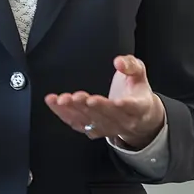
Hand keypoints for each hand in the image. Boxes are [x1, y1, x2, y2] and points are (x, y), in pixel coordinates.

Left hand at [44, 55, 164, 147]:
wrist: (139, 118)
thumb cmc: (137, 92)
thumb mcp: (139, 73)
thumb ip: (131, 64)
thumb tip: (118, 62)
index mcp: (139, 107)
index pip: (132, 107)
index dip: (123, 105)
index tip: (112, 100)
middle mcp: (124, 121)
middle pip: (107, 116)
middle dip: (91, 107)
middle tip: (78, 96)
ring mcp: (108, 128)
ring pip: (90, 122)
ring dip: (75, 111)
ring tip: (63, 99)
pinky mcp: (94, 131)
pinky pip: (77, 124)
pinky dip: (64, 114)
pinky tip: (54, 103)